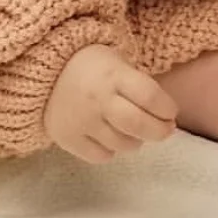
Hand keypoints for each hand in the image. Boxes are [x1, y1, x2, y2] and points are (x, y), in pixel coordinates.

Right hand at [43, 44, 177, 163]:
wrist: (45, 73)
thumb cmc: (93, 66)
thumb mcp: (118, 62)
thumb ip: (139, 84)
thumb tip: (166, 114)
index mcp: (113, 75)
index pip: (150, 97)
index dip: (167, 109)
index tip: (171, 112)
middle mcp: (98, 100)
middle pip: (138, 125)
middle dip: (160, 131)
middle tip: (166, 129)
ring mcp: (82, 122)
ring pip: (123, 144)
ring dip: (137, 140)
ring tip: (135, 130)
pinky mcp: (68, 139)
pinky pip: (102, 155)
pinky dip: (112, 149)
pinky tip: (112, 136)